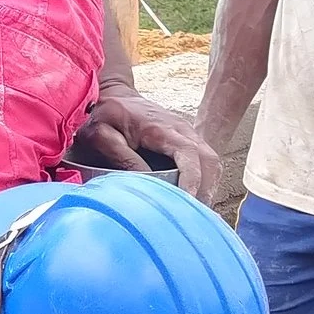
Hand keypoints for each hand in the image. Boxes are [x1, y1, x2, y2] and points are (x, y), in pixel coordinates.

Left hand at [77, 85, 222, 201]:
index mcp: (161, 128)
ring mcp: (188, 135)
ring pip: (211, 164)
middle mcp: (182, 130)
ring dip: (208, 188)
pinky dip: (204, 183)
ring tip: (195, 214)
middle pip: (209, 161)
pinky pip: (205, 164)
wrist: (114, 96)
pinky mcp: (187, 142)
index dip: (193, 179)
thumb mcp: (101, 135)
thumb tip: (147, 183)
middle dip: (206, 190)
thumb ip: (122, 158)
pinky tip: (193, 201)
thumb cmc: (105, 116)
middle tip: (195, 217)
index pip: (189, 153)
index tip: (188, 202)